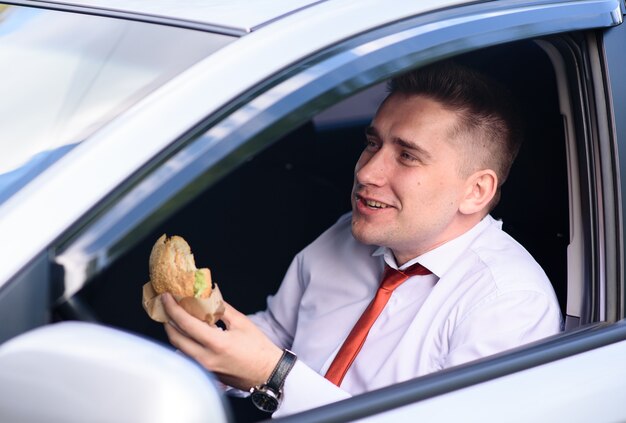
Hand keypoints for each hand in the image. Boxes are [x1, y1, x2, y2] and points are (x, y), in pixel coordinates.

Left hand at [161, 293, 282, 390]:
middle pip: (175, 338)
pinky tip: (186, 332)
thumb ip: (222, 308)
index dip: (173, 308)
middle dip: (167, 320)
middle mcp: (206, 358)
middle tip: (166, 306)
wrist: (267, 373)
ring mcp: (204, 368)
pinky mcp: (205, 373)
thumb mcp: (241, 323)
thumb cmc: (258, 348)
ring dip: (174, 331)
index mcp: (216, 343)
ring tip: (174, 317)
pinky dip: (183, 342)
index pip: (186, 324)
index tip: (166, 297)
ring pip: (178, 348)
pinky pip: (187, 355)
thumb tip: (209, 296)